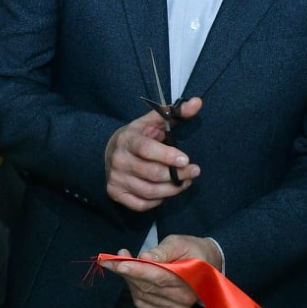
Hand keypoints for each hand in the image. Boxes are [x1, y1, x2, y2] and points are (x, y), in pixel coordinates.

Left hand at [103, 233, 218, 307]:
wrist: (208, 267)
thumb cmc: (193, 250)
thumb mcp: (180, 242)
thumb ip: (163, 250)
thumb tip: (144, 258)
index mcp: (190, 278)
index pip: (158, 276)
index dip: (137, 270)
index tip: (117, 263)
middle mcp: (184, 297)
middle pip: (148, 286)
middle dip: (127, 272)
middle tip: (112, 259)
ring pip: (143, 295)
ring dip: (129, 280)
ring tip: (123, 263)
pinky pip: (144, 303)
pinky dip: (134, 290)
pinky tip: (133, 277)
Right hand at [104, 96, 202, 210]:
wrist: (109, 151)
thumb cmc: (138, 136)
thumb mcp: (153, 121)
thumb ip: (175, 112)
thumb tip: (197, 103)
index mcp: (128, 139)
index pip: (147, 149)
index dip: (168, 156)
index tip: (186, 160)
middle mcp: (119, 160)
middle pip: (152, 173)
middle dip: (177, 175)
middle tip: (195, 171)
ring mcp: (116, 178)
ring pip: (149, 192)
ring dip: (172, 189)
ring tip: (186, 182)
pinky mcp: (115, 193)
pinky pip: (141, 204)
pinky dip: (157, 201)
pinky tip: (166, 192)